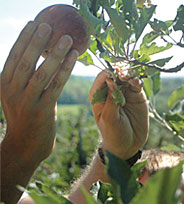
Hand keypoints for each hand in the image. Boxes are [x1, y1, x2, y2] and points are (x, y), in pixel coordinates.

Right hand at [1, 21, 77, 161]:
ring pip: (41, 73)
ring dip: (55, 54)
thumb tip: (33, 51)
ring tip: (67, 39)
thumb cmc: (25, 116)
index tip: (34, 23)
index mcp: (3, 84)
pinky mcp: (42, 110)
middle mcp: (12, 91)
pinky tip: (74, 57)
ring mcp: (26, 101)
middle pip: (25, 61)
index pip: (13, 56)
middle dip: (36, 42)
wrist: (25, 146)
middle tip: (48, 26)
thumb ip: (21, 76)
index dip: (24, 39)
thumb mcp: (15, 94)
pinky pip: (56, 85)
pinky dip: (65, 69)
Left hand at [89, 71, 147, 158]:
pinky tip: (137, 82)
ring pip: (127, 77)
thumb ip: (111, 99)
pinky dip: (138, 80)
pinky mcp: (137, 95)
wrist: (127, 145)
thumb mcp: (109, 118)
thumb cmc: (113, 134)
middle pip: (115, 74)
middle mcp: (111, 91)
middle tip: (125, 72)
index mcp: (98, 95)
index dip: (108, 72)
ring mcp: (125, 92)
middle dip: (120, 70)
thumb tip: (110, 80)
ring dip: (130, 74)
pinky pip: (137, 84)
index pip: (102, 78)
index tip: (115, 72)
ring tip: (131, 78)